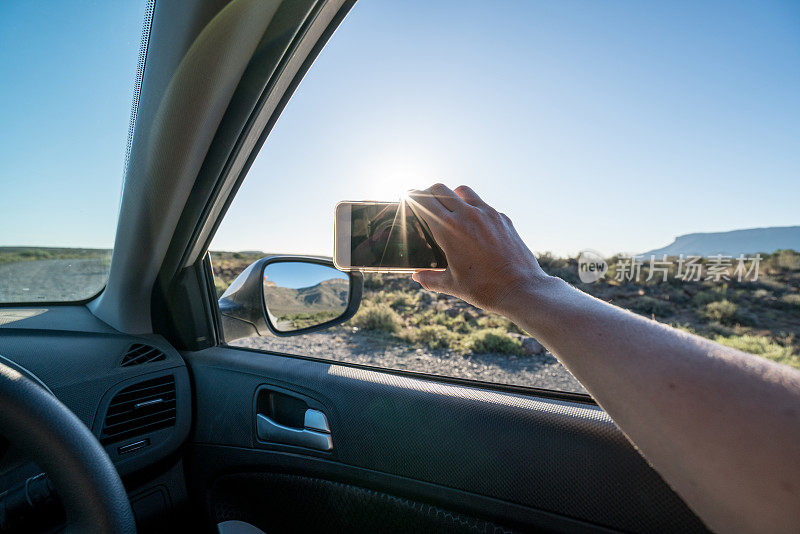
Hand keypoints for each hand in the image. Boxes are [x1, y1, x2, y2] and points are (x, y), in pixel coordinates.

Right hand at [408, 184, 548, 313]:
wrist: (521, 289)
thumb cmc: (484, 289)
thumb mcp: (451, 285)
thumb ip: (429, 278)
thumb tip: (417, 276)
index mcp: (449, 229)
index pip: (424, 201)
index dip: (412, 198)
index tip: (408, 199)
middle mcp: (467, 215)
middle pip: (440, 189)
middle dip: (428, 193)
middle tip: (424, 202)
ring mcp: (487, 214)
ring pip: (463, 191)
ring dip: (452, 195)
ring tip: (450, 209)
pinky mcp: (502, 218)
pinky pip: (483, 204)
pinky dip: (473, 208)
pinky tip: (473, 225)